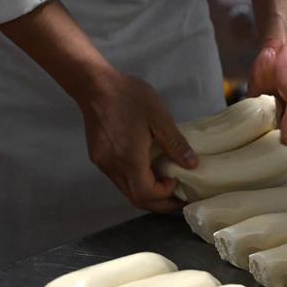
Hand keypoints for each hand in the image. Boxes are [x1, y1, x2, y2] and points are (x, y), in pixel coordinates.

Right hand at [0, 0, 194, 212]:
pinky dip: (136, 181)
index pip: (146, 194)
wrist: (95, 85)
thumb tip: (192, 165)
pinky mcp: (99, 158)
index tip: (177, 182)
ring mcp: (103, 164)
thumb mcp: (159, 117)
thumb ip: (175, 144)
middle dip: (159, 202)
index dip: (164, 195)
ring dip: (147, 193)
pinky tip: (148, 170)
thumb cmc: (129, 97)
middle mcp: (113, 167)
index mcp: (129, 159)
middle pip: (136, 199)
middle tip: (177, 196)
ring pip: (126, 191)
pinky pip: (119, 179)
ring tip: (165, 183)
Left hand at [248, 40, 286, 170]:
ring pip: (270, 146)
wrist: (281, 46)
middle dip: (280, 161)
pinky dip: (248, 135)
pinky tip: (243, 138)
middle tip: (267, 163)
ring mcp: (278, 121)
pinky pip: (254, 130)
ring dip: (262, 149)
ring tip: (253, 152)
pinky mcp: (261, 113)